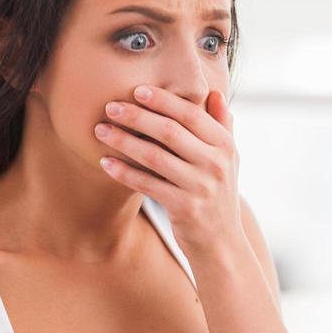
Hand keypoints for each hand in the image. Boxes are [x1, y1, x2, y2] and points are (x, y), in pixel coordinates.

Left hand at [95, 85, 243, 256]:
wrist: (222, 242)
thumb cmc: (219, 194)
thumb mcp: (230, 160)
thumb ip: (223, 126)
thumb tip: (213, 93)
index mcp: (225, 145)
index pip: (191, 114)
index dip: (163, 100)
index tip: (137, 90)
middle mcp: (215, 164)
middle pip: (170, 132)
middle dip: (137, 116)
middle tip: (110, 107)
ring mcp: (200, 187)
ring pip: (154, 157)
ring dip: (124, 141)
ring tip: (100, 131)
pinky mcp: (184, 208)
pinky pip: (147, 184)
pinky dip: (124, 172)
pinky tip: (105, 163)